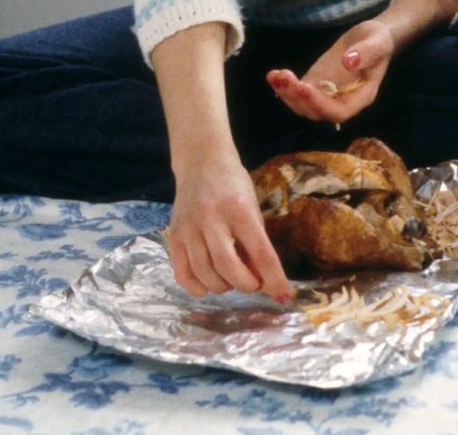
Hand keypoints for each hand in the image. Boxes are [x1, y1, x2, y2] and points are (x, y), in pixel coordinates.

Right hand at [167, 151, 291, 300]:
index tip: (283, 295)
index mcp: (239, 209)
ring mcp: (189, 228)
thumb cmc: (234, 185)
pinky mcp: (173, 236)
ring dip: (224, 287)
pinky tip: (209, 282)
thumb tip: (264, 281)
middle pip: (229, 267)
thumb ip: (256, 243)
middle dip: (246, 285)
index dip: (273, 278)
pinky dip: (199, 287)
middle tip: (253, 284)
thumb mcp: (252, 208)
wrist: (201, 162)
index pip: (260, 252)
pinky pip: (183, 275)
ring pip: (206, 275)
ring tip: (232, 279)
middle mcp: (212, 218)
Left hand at [266, 18, 396, 124]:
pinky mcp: (316, 83)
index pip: (339, 111)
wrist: (372, 36)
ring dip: (287, 94)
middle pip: (317, 112)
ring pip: (303, 105)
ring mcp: (327, 93)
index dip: (321, 104)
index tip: (305, 87)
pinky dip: (285, 86)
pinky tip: (273, 74)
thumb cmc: (379, 40)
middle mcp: (342, 100)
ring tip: (276, 76)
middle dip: (298, 98)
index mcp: (361, 96)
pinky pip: (298, 92)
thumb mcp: (378, 42)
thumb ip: (366, 53)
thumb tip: (348, 61)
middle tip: (285, 78)